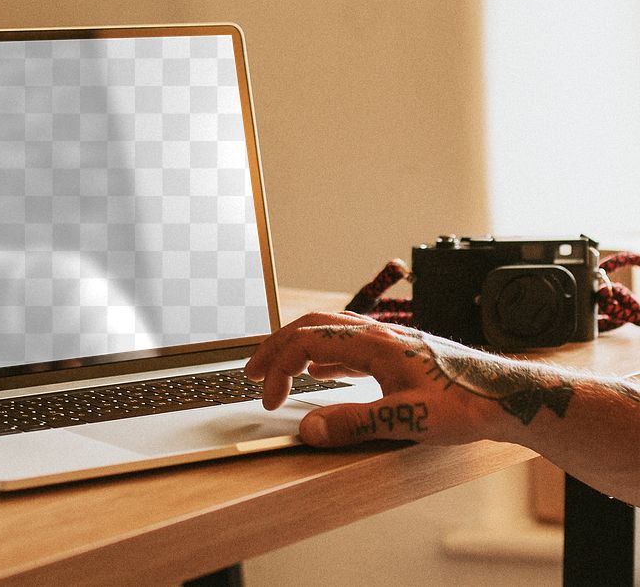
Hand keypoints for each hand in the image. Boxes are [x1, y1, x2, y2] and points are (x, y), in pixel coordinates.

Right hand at [244, 312, 566, 447]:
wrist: (506, 397)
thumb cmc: (465, 404)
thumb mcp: (406, 420)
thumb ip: (353, 424)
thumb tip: (308, 428)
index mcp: (372, 344)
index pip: (305, 343)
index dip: (277, 369)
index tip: (268, 401)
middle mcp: (376, 335)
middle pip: (309, 327)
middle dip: (274, 348)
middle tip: (250, 372)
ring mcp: (386, 342)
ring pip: (327, 332)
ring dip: (295, 348)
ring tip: (276, 370)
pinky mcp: (397, 354)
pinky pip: (347, 346)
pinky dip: (321, 356)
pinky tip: (320, 374)